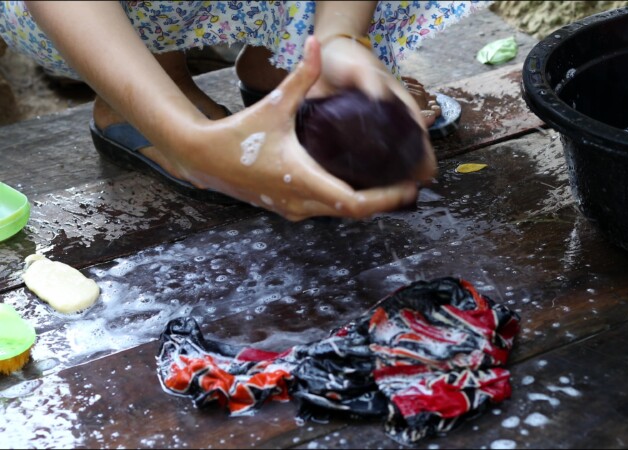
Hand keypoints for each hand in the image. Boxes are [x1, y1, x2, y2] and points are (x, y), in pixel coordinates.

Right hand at [159, 37, 419, 220]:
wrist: (201, 158)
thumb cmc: (237, 133)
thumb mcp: (273, 104)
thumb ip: (300, 75)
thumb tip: (314, 43)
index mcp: (302, 179)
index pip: (353, 202)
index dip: (385, 199)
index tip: (408, 188)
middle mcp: (300, 201)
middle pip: (354, 212)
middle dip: (384, 201)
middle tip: (410, 185)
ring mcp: (294, 209)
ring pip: (340, 213)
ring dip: (367, 202)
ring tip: (392, 185)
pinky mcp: (288, 208)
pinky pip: (326, 210)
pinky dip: (347, 200)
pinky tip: (360, 184)